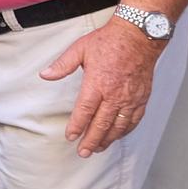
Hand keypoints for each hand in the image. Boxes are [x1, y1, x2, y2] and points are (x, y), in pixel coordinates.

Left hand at [41, 20, 163, 156]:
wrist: (139, 36)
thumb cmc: (109, 41)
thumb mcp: (80, 49)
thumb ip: (62, 65)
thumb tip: (45, 75)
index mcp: (98, 83)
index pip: (85, 111)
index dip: (77, 126)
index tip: (70, 136)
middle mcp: (115, 94)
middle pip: (102, 124)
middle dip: (91, 140)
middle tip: (83, 152)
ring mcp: (131, 97)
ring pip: (119, 125)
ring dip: (108, 139)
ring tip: (98, 148)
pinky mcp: (142, 97)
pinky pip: (134, 119)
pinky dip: (125, 130)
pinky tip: (118, 135)